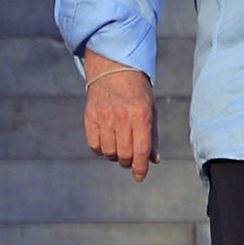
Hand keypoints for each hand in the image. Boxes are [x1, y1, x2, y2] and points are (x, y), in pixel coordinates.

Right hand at [82, 50, 157, 182]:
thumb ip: (152, 136)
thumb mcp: (151, 110)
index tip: (140, 177)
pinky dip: (100, 148)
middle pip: (124, 155)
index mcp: (141, 115)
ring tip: (119, 146)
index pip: (140, 150)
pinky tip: (106, 141)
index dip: (140, 168)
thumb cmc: (137, 91)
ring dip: (115, 155)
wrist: (114, 67)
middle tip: (131, 157)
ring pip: (109, 153)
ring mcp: (104, 117)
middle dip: (129, 162)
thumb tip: (153, 160)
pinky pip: (94, 145)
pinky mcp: (90, 116)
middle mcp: (122, 117)